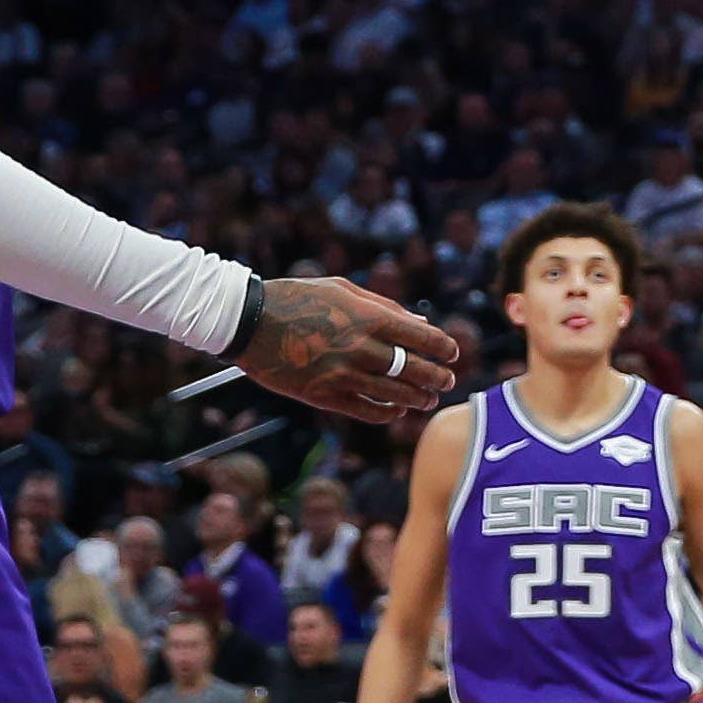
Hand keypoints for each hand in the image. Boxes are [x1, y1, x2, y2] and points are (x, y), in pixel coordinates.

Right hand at [235, 276, 463, 427]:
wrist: (250, 322)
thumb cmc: (297, 297)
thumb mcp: (343, 289)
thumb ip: (384, 306)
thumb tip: (419, 324)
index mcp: (369, 317)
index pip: (421, 338)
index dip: (443, 348)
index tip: (453, 353)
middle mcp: (360, 348)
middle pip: (413, 369)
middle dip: (437, 377)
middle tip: (449, 381)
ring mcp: (342, 375)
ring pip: (394, 394)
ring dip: (417, 399)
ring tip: (429, 399)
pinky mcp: (323, 395)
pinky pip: (365, 410)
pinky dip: (386, 413)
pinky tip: (397, 412)